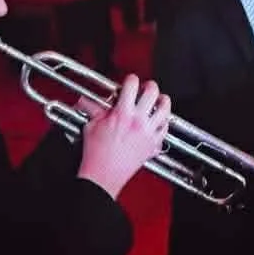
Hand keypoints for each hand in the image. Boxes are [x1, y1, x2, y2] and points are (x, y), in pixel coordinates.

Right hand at [76, 76, 171, 199]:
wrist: (104, 174)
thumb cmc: (97, 154)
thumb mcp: (92, 125)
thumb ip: (94, 110)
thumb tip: (87, 100)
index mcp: (122, 113)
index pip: (132, 85)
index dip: (130, 79)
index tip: (129, 82)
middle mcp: (139, 121)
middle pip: (153, 92)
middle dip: (149, 86)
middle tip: (146, 88)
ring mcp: (149, 132)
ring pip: (165, 109)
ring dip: (162, 101)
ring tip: (159, 99)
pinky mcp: (154, 144)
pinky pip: (166, 128)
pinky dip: (164, 121)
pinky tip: (159, 119)